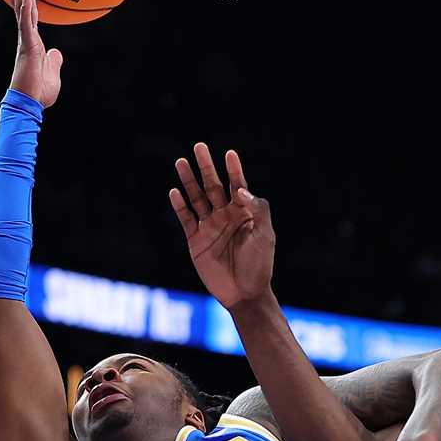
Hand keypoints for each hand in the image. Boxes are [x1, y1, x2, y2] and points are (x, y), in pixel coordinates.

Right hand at [5, 0, 62, 108]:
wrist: (30, 104)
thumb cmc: (39, 92)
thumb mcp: (52, 74)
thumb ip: (54, 62)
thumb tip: (56, 52)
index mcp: (33, 43)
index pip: (28, 17)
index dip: (24, 1)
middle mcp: (27, 39)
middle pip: (23, 8)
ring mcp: (26, 42)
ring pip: (22, 12)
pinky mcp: (28, 48)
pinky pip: (27, 27)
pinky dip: (27, 13)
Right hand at [169, 144, 274, 309]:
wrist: (244, 293)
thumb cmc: (260, 264)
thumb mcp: (266, 235)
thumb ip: (257, 210)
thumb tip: (240, 189)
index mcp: (244, 213)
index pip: (238, 185)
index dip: (234, 169)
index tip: (230, 153)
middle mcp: (225, 216)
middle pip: (213, 186)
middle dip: (206, 167)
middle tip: (200, 146)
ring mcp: (209, 227)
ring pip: (197, 198)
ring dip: (189, 181)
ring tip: (181, 161)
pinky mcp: (195, 240)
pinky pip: (186, 219)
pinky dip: (180, 206)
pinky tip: (174, 191)